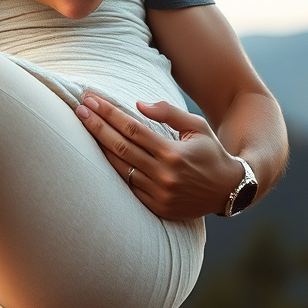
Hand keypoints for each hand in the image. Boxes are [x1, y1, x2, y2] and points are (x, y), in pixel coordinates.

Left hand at [75, 94, 243, 219]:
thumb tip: (138, 104)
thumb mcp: (197, 126)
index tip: (91, 99)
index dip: (109, 113)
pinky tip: (98, 154)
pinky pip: (126, 186)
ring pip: (119, 167)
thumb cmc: (210, 152)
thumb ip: (169, 112)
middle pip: (120, 146)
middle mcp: (164, 175)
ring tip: (83, 127)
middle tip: (78, 109)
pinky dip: (111, 169)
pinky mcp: (156, 207)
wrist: (228, 190)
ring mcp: (158, 194)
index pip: (133, 129)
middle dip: (96, 126)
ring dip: (98, 146)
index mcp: (174, 153)